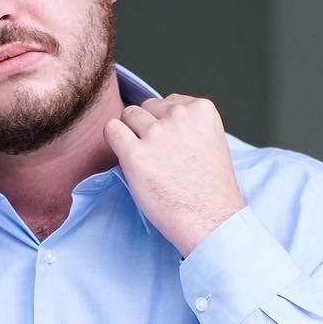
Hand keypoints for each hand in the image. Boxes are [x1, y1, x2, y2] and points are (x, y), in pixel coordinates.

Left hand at [103, 94, 243, 255]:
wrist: (211, 222)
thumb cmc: (211, 190)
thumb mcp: (211, 142)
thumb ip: (189, 124)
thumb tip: (157, 118)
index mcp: (202, 110)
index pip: (168, 102)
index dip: (166, 125)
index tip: (173, 147)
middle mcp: (179, 116)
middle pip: (146, 107)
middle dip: (148, 128)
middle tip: (159, 158)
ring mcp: (156, 134)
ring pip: (128, 116)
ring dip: (132, 136)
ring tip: (148, 163)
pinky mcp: (135, 154)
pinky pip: (111, 130)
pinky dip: (115, 143)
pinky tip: (130, 161)